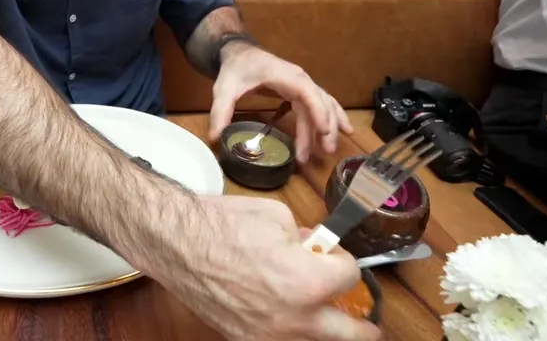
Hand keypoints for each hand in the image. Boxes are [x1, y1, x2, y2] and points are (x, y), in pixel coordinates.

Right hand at [161, 195, 379, 340]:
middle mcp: (293, 318)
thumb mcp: (277, 219)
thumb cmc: (221, 226)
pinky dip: (290, 334)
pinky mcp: (244, 339)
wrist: (176, 243)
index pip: (349, 277)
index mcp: (307, 282)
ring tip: (332, 325)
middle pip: (348, 334)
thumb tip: (313, 250)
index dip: (341, 260)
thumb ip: (304, 241)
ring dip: (325, 332)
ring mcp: (267, 335)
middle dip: (363, 328)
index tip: (331, 254)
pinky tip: (289, 321)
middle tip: (371, 327)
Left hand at [208, 44, 352, 162]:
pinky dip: (334, 116)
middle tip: (323, 152)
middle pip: (319, 102)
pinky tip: (346, 131)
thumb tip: (215, 138)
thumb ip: (220, 111)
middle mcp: (300, 79)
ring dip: (330, 126)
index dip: (317, 111)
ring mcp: (303, 84)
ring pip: (324, 104)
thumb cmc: (236, 68)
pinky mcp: (302, 91)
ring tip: (330, 150)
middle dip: (324, 127)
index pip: (307, 93)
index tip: (323, 131)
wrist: (240, 53)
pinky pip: (323, 103)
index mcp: (284, 75)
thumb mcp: (224, 88)